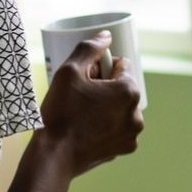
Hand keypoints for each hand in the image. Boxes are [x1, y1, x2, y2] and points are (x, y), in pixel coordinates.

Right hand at [37, 34, 144, 175]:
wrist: (54, 156)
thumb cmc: (61, 113)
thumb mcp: (69, 72)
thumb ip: (90, 49)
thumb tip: (106, 36)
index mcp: (128, 91)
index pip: (122, 65)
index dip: (101, 68)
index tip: (85, 79)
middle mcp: (137, 113)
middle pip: (122, 88)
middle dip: (105, 87)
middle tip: (81, 96)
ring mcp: (132, 134)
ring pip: (121, 108)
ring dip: (107, 106)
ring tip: (83, 113)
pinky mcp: (124, 149)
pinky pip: (118, 128)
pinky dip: (107, 125)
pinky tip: (88, 129)